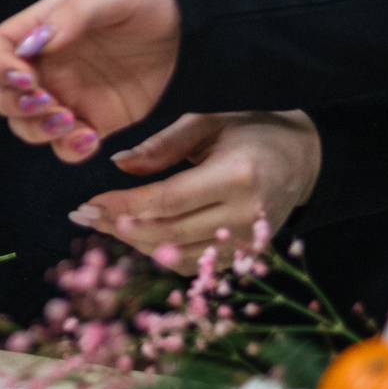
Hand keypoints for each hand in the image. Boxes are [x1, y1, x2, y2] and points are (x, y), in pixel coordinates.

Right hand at [0, 0, 179, 161]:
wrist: (194, 23)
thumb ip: (71, 15)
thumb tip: (34, 45)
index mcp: (41, 28)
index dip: (0, 68)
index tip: (28, 78)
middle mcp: (47, 65)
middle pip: (0, 94)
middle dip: (14, 105)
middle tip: (48, 103)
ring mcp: (69, 95)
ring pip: (27, 126)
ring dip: (37, 131)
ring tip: (72, 122)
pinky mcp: (96, 120)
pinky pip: (67, 146)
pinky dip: (69, 150)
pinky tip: (89, 139)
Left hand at [70, 110, 319, 266]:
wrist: (304, 160)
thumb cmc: (250, 132)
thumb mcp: (206, 123)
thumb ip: (162, 146)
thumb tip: (118, 164)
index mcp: (236, 176)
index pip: (167, 200)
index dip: (122, 205)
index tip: (87, 204)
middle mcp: (245, 215)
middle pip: (168, 233)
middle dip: (119, 227)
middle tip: (84, 217)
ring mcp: (247, 242)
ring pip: (178, 256)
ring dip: (136, 244)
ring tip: (106, 225)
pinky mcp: (245, 256)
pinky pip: (195, 265)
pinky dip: (161, 254)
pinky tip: (138, 236)